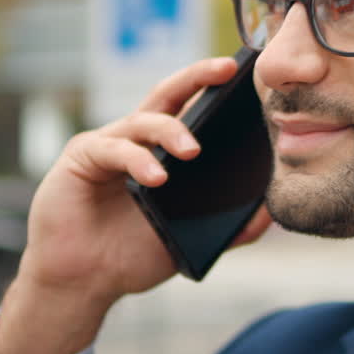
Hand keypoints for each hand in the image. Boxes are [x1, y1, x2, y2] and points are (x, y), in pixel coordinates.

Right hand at [0, 56, 272, 353]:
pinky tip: (155, 178)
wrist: (83, 282)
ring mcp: (108, 144)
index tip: (247, 75)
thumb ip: (229, 227)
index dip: (216, 90)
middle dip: (198, 77)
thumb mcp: (189, 238)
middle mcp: (136, 139)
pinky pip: (113, 149)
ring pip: (144, 120)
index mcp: (162, 151)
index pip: (193, 109)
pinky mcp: (82, 157)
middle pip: (168, 94)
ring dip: (171, 131)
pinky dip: (138, 160)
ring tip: (192, 151)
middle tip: (226, 70)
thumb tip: (271, 212)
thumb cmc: (131, 255)